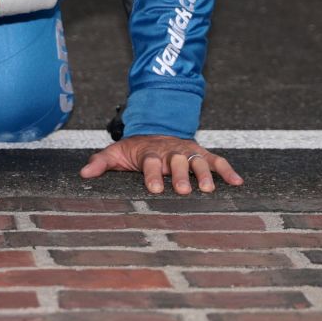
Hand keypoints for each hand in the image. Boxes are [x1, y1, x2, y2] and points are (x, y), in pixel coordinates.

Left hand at [79, 134, 242, 195]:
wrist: (155, 130)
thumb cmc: (134, 149)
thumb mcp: (115, 153)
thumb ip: (100, 163)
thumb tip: (83, 174)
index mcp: (149, 153)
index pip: (150, 162)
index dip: (152, 174)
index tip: (154, 188)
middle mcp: (170, 151)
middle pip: (176, 162)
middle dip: (180, 175)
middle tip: (183, 190)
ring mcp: (187, 151)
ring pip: (197, 161)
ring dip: (204, 174)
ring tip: (208, 189)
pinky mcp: (201, 152)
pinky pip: (216, 160)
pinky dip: (227, 171)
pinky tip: (238, 183)